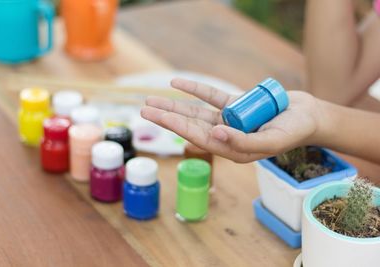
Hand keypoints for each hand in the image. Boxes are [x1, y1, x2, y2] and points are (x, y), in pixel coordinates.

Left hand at [141, 78, 321, 162]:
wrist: (308, 116)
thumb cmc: (293, 132)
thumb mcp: (271, 141)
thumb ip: (243, 142)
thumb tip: (214, 134)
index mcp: (231, 149)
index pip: (198, 138)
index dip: (177, 127)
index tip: (159, 117)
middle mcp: (225, 135)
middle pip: (190, 125)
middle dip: (167, 117)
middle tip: (145, 109)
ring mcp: (229, 120)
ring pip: (195, 111)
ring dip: (174, 105)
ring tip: (152, 100)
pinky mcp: (234, 105)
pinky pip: (211, 96)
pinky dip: (195, 89)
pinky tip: (177, 82)